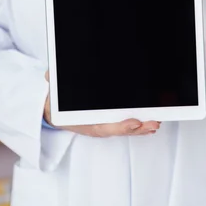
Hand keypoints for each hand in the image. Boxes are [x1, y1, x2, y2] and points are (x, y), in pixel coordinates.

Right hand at [44, 72, 159, 136]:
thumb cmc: (57, 103)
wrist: (52, 113)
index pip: (104, 127)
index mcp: (84, 123)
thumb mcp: (52, 91)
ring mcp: (103, 126)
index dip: (120, 126)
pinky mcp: (108, 123)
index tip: (134, 123)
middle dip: (138, 128)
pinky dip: (138, 126)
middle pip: (120, 130)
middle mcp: (96, 127)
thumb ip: (52, 81)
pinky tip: (149, 123)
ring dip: (141, 128)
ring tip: (155, 123)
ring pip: (125, 129)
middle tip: (153, 123)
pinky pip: (125, 126)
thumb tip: (50, 75)